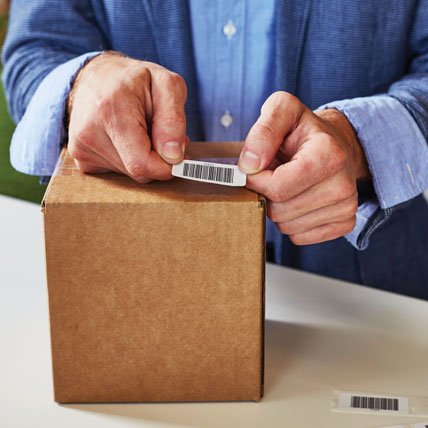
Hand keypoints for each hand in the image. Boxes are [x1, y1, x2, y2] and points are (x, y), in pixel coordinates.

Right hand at [67, 52, 187, 182]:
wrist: (96, 76)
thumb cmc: (135, 79)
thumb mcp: (166, 85)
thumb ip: (173, 120)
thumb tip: (173, 155)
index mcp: (111, 110)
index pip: (141, 163)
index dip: (166, 166)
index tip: (179, 154)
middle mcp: (89, 132)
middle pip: (138, 171)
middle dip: (157, 159)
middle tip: (161, 134)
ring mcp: (81, 148)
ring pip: (129, 174)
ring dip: (143, 158)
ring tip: (141, 132)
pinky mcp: (80, 158)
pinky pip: (117, 173)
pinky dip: (129, 160)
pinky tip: (126, 139)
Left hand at [239, 92, 369, 244]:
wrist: (337, 143)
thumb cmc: (305, 130)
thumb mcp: (282, 111)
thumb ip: (263, 131)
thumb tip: (249, 165)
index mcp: (329, 155)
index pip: (277, 188)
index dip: (257, 180)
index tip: (257, 167)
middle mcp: (344, 185)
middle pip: (280, 211)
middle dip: (268, 194)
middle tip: (276, 174)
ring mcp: (347, 207)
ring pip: (287, 227)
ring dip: (279, 208)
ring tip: (290, 184)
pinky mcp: (344, 223)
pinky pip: (300, 237)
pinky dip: (292, 221)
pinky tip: (300, 199)